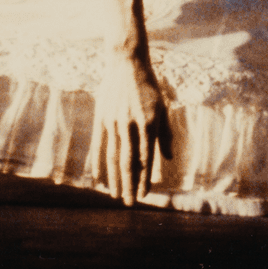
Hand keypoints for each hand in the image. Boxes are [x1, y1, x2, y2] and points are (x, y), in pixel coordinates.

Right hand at [93, 50, 171, 205]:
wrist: (126, 64)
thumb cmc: (148, 87)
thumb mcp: (163, 108)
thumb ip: (165, 134)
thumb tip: (169, 158)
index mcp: (149, 124)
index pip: (146, 159)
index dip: (145, 179)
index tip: (144, 196)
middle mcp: (131, 126)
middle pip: (129, 163)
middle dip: (129, 185)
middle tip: (129, 204)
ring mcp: (114, 122)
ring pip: (114, 157)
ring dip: (115, 179)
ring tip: (115, 196)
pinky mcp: (102, 118)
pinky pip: (99, 145)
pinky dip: (98, 163)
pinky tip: (98, 178)